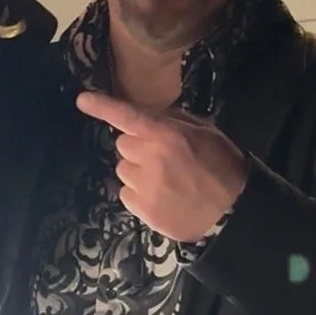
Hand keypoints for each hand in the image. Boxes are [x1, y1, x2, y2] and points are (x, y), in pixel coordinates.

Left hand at [76, 90, 248, 240]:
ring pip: (124, 170)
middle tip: (163, 159)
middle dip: (138, 148)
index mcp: (167, 135)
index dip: (103, 107)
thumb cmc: (223, 168)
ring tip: (166, 182)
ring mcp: (143, 185)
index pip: (128, 117)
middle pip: (123, 145)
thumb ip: (175, 122)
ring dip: (138, 172)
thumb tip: (150, 116)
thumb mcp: (207, 133)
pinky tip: (162, 198)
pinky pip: (126, 194)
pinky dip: (139, 194)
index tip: (83, 100)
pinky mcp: (140, 209)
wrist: (232, 213)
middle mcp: (150, 158)